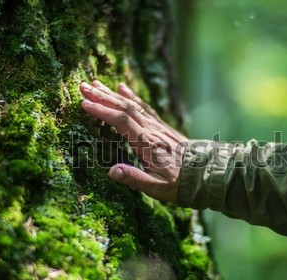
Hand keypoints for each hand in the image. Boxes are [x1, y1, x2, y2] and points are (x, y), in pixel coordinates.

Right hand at [79, 80, 186, 201]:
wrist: (204, 173)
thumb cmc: (178, 183)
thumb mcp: (156, 187)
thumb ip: (134, 178)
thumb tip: (112, 171)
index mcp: (147, 144)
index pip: (121, 122)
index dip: (102, 111)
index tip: (84, 104)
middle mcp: (151, 130)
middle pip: (124, 108)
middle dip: (102, 97)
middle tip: (83, 87)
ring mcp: (157, 126)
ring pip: (133, 105)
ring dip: (112, 94)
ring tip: (95, 84)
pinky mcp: (161, 126)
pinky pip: (144, 107)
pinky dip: (131, 97)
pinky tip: (122, 88)